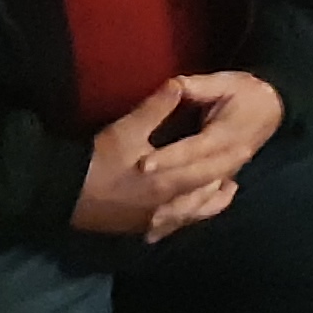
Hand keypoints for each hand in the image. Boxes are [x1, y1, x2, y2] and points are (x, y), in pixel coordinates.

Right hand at [70, 79, 239, 238]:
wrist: (65, 195)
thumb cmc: (99, 160)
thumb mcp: (128, 129)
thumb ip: (157, 108)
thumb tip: (179, 84)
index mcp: (169, 181)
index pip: (209, 169)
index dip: (229, 158)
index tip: (247, 147)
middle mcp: (168, 206)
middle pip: (205, 194)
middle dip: (224, 180)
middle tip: (241, 167)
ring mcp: (155, 221)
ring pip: (193, 214)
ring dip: (212, 202)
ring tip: (227, 190)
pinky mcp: (141, 228)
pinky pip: (172, 226)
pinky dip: (187, 219)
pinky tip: (189, 215)